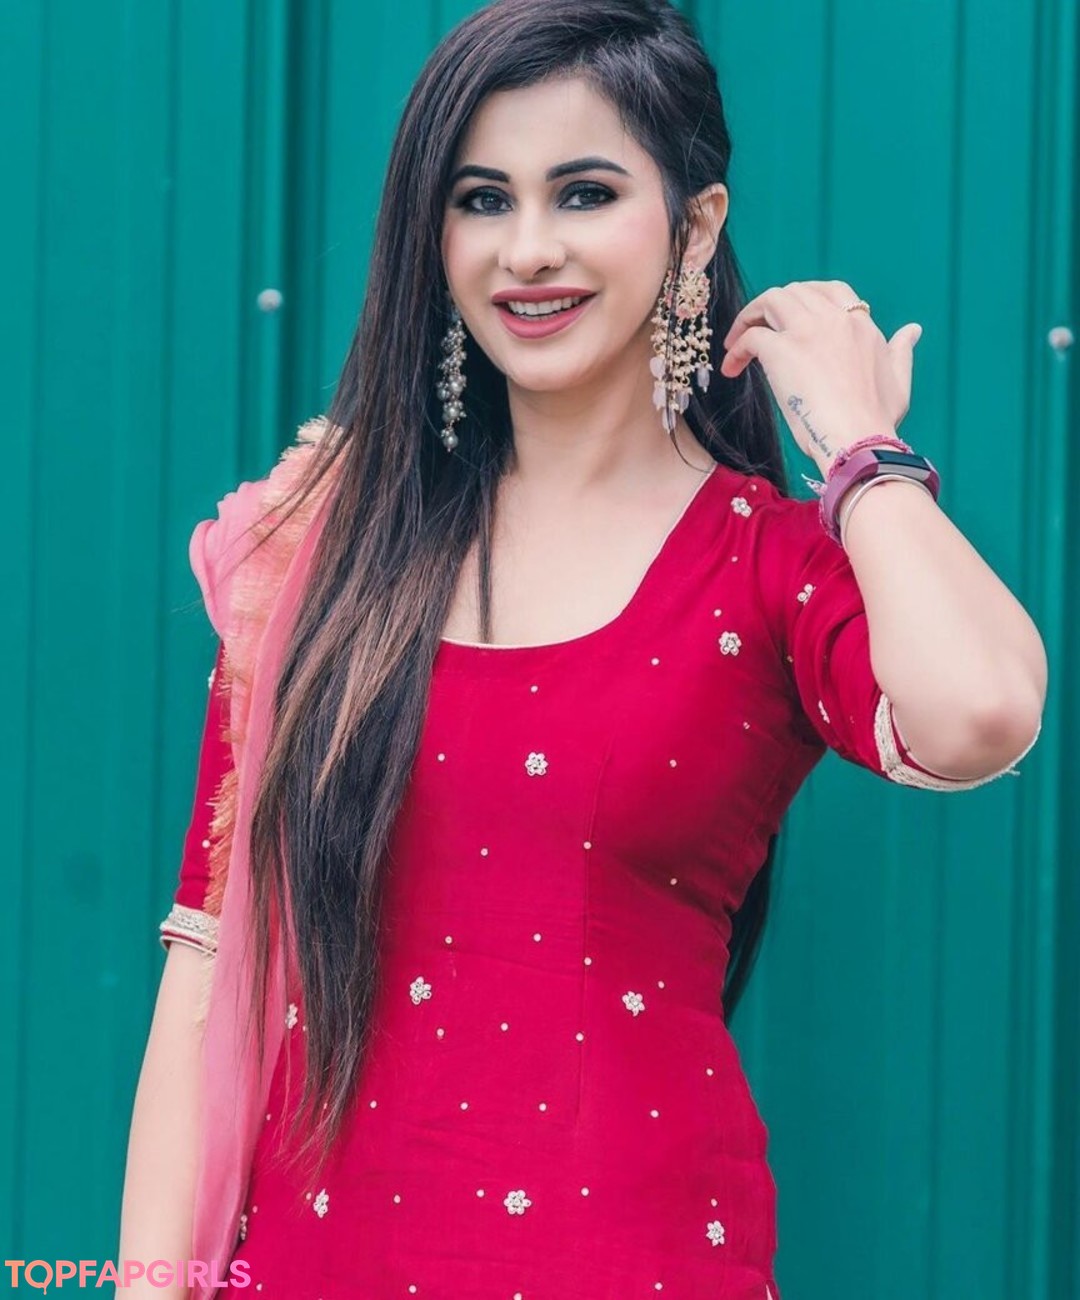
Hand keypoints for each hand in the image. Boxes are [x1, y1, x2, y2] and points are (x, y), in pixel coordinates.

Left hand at [719, 279, 921, 466]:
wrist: (860, 441)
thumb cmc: (877, 421)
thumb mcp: (898, 380)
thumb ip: (901, 351)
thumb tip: (913, 330)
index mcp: (862, 326)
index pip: (832, 292)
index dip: (807, 299)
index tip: (792, 321)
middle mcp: (835, 320)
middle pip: (796, 291)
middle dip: (773, 307)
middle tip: (759, 330)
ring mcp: (808, 332)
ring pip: (771, 300)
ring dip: (750, 317)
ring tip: (737, 343)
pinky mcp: (782, 351)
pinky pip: (751, 336)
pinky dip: (738, 347)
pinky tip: (732, 367)